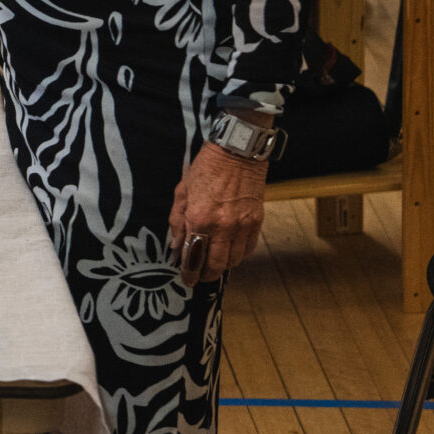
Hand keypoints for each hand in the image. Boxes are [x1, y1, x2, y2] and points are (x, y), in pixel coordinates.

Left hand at [167, 135, 269, 283]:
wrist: (237, 152)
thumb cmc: (206, 169)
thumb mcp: (182, 191)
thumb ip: (177, 221)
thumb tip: (176, 246)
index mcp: (199, 218)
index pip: (194, 257)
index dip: (189, 273)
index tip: (187, 280)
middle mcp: (222, 226)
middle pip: (216, 266)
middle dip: (206, 275)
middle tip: (200, 275)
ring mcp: (242, 226)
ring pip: (234, 261)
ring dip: (223, 266)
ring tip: (214, 263)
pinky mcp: (257, 223)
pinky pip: (248, 249)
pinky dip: (238, 255)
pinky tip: (230, 251)